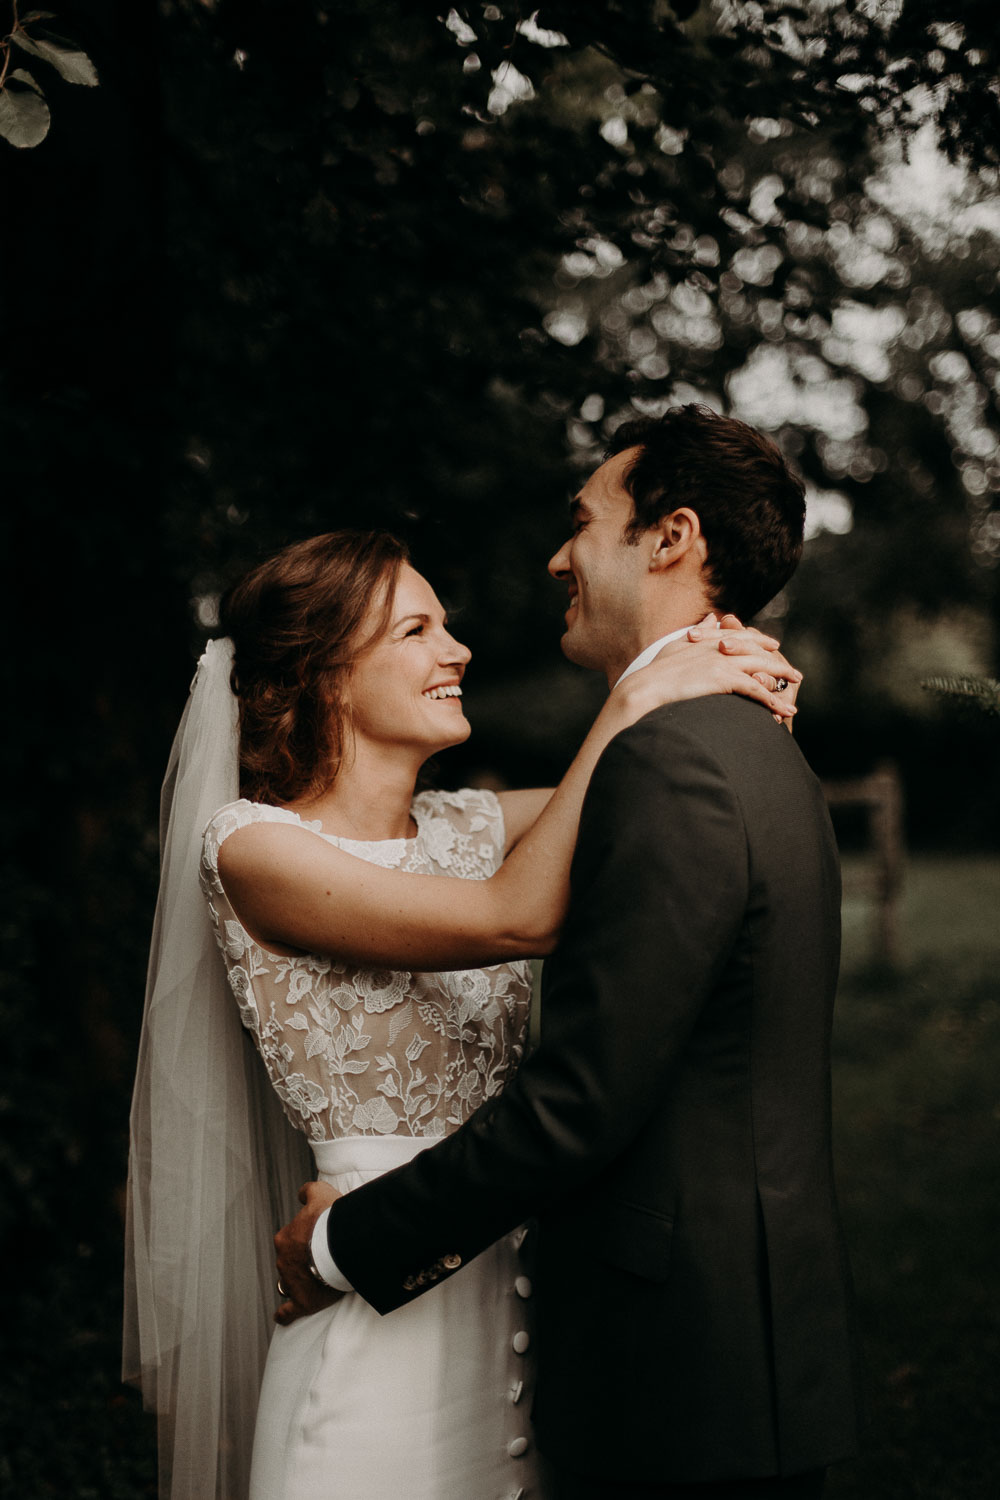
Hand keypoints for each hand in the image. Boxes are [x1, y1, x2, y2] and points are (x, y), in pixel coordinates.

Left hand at [274, 1180, 343, 1325]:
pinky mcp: (303, 1302)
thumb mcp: (320, 1193)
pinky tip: (282, 1317)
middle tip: (320, 1260)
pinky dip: (284, 1315)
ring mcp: (292, 1283)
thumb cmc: (331, 1219)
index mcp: (285, 1238)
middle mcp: (284, 1261)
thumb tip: (301, 1194)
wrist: (342, 1244)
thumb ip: (308, 1191)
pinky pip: (288, 1311)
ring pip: (289, 1284)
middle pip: (289, 1263)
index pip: (290, 1241)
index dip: (304, 1240)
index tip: (317, 1240)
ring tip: (310, 1283)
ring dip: (296, 1284)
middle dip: (300, 1262)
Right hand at [616, 612, 800, 722]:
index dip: (760, 642)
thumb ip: (698, 632)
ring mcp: (723, 662)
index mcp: (709, 640)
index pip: (742, 637)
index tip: (774, 647)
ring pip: (762, 670)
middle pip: (758, 652)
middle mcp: (720, 648)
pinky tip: (782, 711)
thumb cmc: (655, 672)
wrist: (645, 688)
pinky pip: (755, 689)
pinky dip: (771, 701)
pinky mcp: (724, 678)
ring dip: (781, 686)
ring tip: (793, 700)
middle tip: (795, 674)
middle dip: (779, 664)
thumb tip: (712, 616)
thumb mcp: (676, 645)